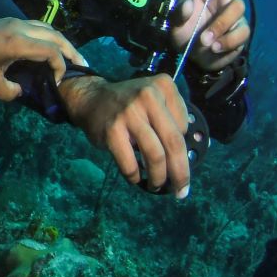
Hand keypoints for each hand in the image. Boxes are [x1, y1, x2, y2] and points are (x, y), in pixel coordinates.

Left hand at [0, 18, 79, 102]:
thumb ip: (11, 92)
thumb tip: (23, 91)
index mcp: (17, 42)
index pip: (52, 51)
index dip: (60, 67)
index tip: (56, 83)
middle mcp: (20, 28)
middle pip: (55, 36)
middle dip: (71, 51)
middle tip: (84, 66)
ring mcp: (15, 22)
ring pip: (48, 28)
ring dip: (62, 42)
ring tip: (72, 57)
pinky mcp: (9, 22)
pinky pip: (38, 27)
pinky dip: (49, 38)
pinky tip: (51, 49)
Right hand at [58, 73, 192, 196]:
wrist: (91, 98)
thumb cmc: (129, 105)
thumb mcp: (155, 100)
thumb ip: (172, 119)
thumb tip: (186, 159)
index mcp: (163, 86)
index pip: (184, 126)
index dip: (183, 146)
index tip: (177, 157)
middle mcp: (148, 96)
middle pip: (174, 143)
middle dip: (181, 172)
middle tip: (182, 190)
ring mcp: (129, 113)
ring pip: (155, 155)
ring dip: (159, 178)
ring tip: (157, 186)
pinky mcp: (112, 130)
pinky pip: (129, 162)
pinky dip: (134, 175)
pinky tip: (136, 178)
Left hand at [171, 0, 249, 71]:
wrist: (197, 58)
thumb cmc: (185, 34)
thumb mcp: (174, 25)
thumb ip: (178, 15)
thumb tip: (187, 4)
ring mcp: (233, 13)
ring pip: (237, 7)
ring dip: (220, 24)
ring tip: (204, 40)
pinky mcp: (242, 29)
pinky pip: (242, 31)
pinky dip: (228, 41)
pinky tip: (215, 47)